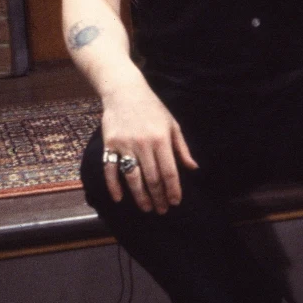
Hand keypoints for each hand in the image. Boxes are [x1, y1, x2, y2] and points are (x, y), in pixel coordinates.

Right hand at [100, 81, 197, 213]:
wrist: (124, 92)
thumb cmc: (153, 109)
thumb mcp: (172, 125)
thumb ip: (181, 148)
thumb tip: (193, 168)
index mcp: (161, 140)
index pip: (169, 171)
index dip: (173, 189)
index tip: (175, 202)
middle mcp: (143, 144)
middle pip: (152, 177)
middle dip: (158, 197)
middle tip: (162, 210)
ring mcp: (124, 145)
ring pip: (132, 177)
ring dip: (140, 196)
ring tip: (147, 208)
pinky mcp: (109, 144)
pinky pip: (110, 169)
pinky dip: (113, 185)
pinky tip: (119, 198)